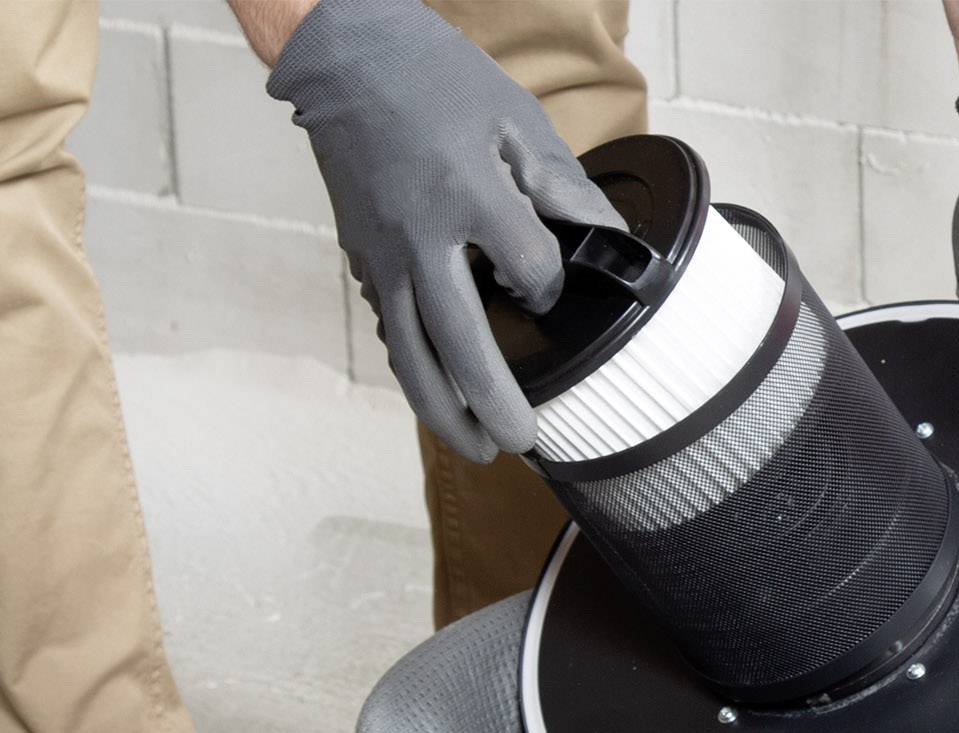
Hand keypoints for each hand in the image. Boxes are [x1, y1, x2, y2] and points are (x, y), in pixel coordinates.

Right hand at [268, 0, 618, 461]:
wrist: (344, 56)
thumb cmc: (434, 81)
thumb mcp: (515, 120)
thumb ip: (564, 189)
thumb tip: (614, 239)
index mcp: (469, 197)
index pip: (530, 274)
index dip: (552, 289)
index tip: (555, 285)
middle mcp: (420, 238)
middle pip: (459, 343)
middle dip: (492, 403)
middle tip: (523, 445)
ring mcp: (382, 255)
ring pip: (410, 354)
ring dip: (442, 410)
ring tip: (476, 449)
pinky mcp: (361, 259)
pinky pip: (389, 331)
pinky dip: (414, 372)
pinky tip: (438, 398)